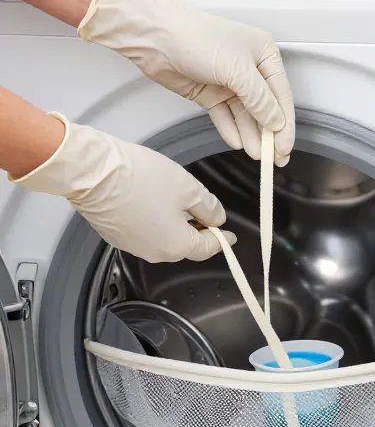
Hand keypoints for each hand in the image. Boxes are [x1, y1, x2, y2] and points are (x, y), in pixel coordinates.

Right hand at [11, 114, 235, 262]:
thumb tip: (217, 218)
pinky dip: (152, 221)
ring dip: (173, 224)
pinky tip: (152, 201)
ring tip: (176, 202)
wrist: (94, 173)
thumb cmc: (139, 178)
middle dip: (197, 231)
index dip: (221, 240)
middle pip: (184, 245)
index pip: (207, 249)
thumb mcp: (188, 187)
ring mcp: (133, 246)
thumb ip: (208, 206)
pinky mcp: (115, 236)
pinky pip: (143, 232)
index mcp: (177, 245)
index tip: (228, 236)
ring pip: (162, 238)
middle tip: (204, 213)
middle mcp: (155, 253)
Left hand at [78, 0, 294, 165]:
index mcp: (263, 54)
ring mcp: (228, 82)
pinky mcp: (209, 93)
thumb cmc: (196, 37)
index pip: (281, 95)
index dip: (285, 123)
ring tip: (255, 154)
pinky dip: (230, 129)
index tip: (285, 147)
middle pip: (265, 107)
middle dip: (269, 133)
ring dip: (250, 134)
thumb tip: (276, 121)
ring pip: (245, 115)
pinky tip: (236, 142)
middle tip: (274, 158)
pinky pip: (224, 116)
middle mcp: (248, 68)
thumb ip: (260, 99)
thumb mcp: (237, 69)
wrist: (155, 36)